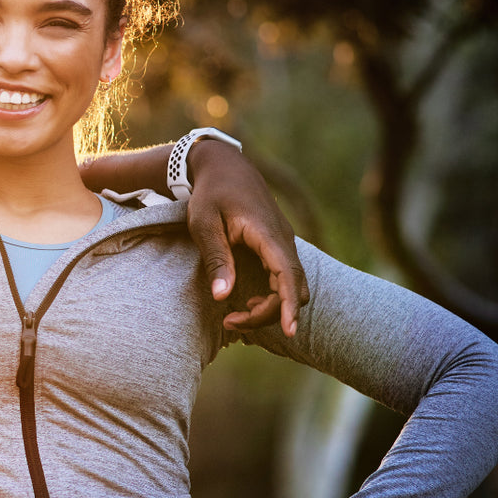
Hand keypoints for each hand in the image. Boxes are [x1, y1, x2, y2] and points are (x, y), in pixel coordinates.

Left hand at [185, 140, 308, 335]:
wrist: (224, 165)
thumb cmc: (210, 193)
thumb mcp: (203, 223)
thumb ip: (215, 258)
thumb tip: (223, 296)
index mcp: (267, 233)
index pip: (288, 275)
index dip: (289, 306)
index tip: (289, 332)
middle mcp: (283, 240)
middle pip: (294, 288)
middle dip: (271, 313)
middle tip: (231, 321)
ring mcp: (283, 243)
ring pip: (292, 285)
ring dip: (271, 306)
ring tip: (235, 315)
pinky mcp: (277, 246)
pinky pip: (284, 278)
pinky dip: (272, 295)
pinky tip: (248, 301)